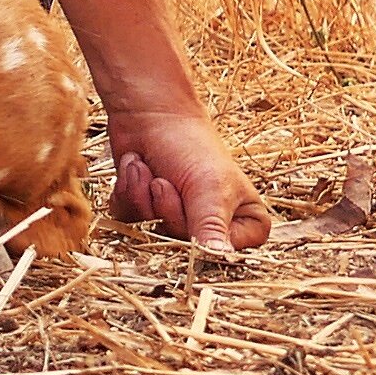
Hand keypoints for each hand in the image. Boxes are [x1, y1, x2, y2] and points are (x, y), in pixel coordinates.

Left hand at [107, 108, 271, 253]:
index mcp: (248, 225)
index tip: (198, 199)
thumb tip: (218, 260)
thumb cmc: (190, 145)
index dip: (200, 231)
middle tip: (164, 180)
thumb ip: (211, 227)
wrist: (149, 114)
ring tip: (148, 170)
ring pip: (152, 237)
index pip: (223, 255)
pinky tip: (135, 171)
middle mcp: (215, 228)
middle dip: (164, 210)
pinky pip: (130, 225)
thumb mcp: (208, 188)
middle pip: (182, 249)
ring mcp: (178, 222)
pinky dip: (127, 196)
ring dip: (142, 200)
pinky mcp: (147, 214)